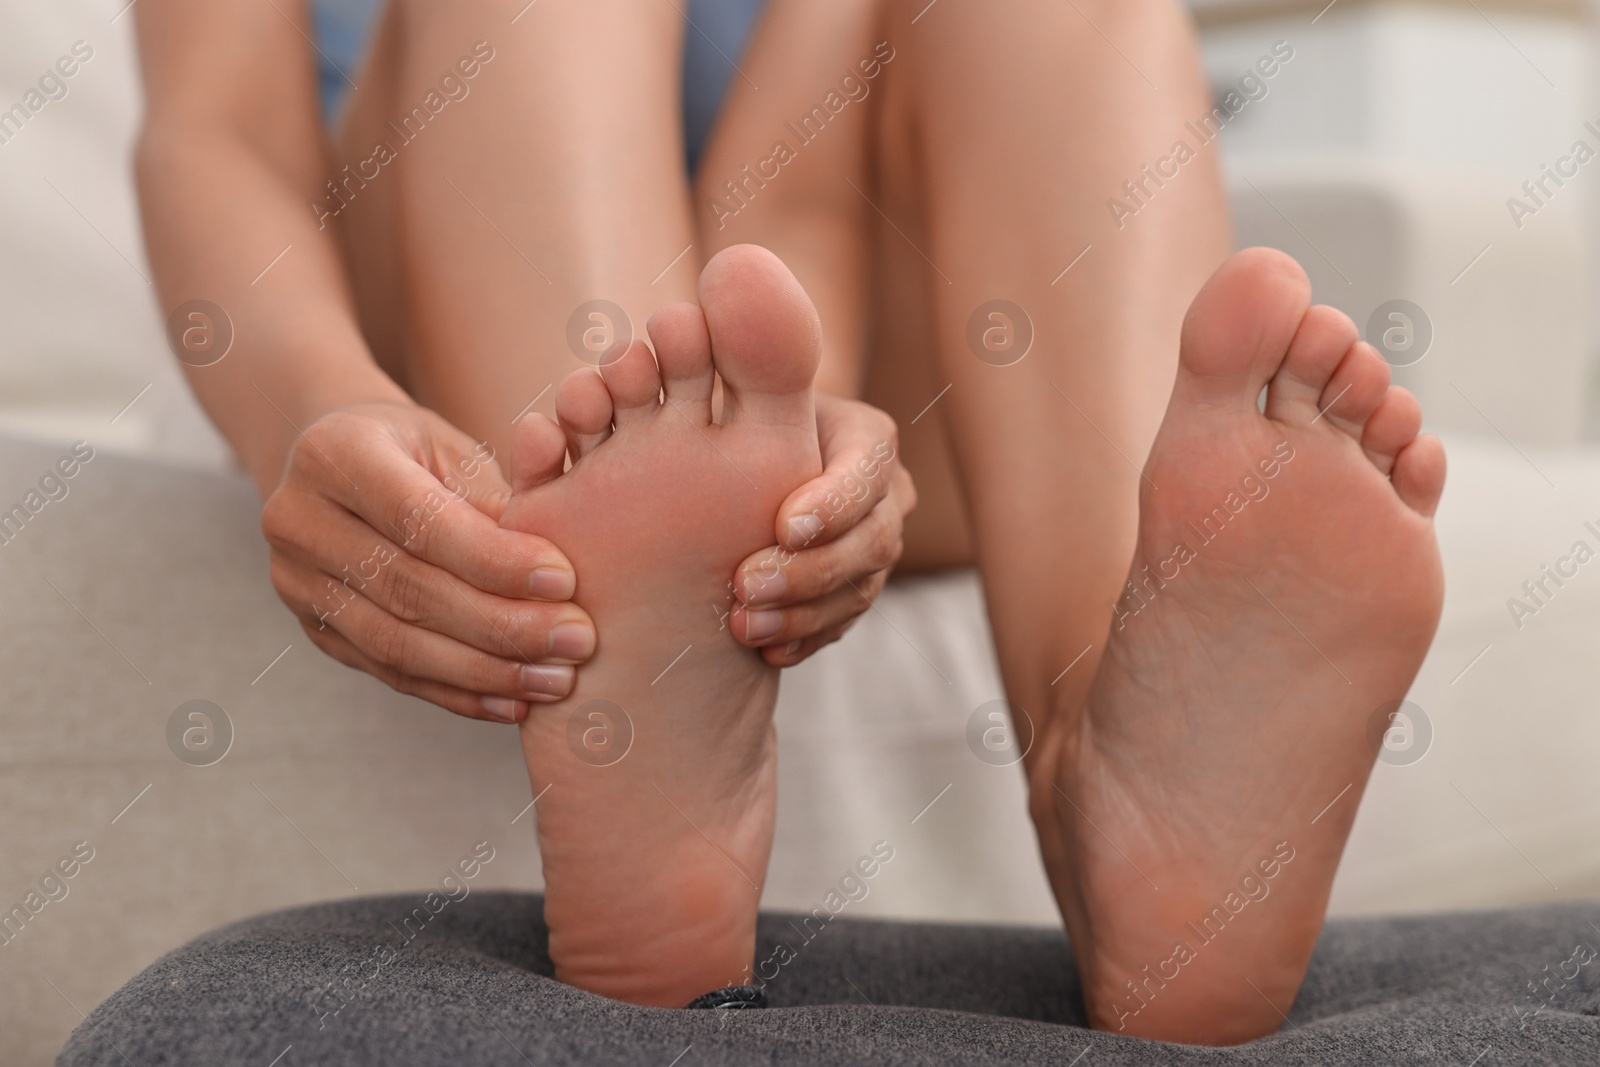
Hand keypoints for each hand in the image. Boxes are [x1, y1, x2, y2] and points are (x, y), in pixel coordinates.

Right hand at [261, 402, 595, 722]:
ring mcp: (298, 584)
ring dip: (486, 671)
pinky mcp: (316, 631)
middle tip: (577, 639)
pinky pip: (392, 673)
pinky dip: (458, 694)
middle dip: (502, 624)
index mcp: (335, 453)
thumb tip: (558, 570)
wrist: (343, 466)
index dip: (494, 559)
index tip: (565, 581)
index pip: (419, 520)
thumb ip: (501, 496)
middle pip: (408, 589)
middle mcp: (299, 520)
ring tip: (556, 680)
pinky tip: (515, 704)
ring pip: (396, 644)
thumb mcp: (456, 448)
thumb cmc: (419, 451)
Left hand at [730, 394, 915, 665]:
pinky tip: (767, 651)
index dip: (834, 503)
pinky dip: (804, 638)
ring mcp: (875, 545)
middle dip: (811, 570)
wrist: (745, 454)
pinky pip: (842, 622)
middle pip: (873, 539)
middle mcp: (887, 494)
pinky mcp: (855, 587)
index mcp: (869, 437)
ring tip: (745, 626)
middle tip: (747, 585)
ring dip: (803, 614)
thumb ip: (747, 385)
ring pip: (860, 588)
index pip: (867, 471)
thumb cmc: (738, 411)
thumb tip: (731, 355)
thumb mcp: (745, 388)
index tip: (784, 526)